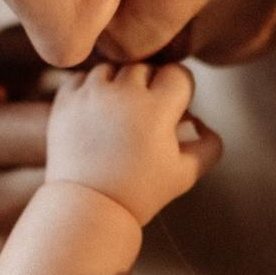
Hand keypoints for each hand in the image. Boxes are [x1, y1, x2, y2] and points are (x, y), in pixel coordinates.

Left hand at [45, 62, 222, 225]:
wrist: (89, 206)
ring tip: (119, 114)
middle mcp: (123, 93)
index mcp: (156, 108)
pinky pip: (81, 78)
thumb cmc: (141, 193)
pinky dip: (90, 88)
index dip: (180, 91)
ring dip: (118, 84)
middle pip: (145, 68)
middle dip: (150, 86)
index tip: (173, 112)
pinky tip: (95, 111)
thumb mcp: (186, 174)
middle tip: (145, 117)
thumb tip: (202, 123)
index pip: (178, 73)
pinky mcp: (65, 102)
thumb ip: (209, 146)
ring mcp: (91, 95)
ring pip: (112, 69)